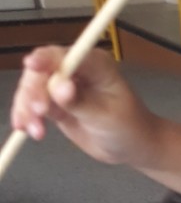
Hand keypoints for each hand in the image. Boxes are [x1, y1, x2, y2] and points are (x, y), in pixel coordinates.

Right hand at [11, 47, 156, 167]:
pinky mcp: (56, 104)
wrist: (132, 147)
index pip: (63, 55)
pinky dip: (28, 116)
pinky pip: (35, 106)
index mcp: (93, 63)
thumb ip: (80, 102)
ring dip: (28, 107)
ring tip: (35, 130)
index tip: (32, 66)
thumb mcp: (106, 115)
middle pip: (42, 71)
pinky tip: (27, 129)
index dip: (45, 59)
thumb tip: (59, 88)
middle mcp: (74, 69)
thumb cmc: (128, 127)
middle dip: (34, 91)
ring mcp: (62, 86)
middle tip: (38, 112)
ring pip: (34, 89)